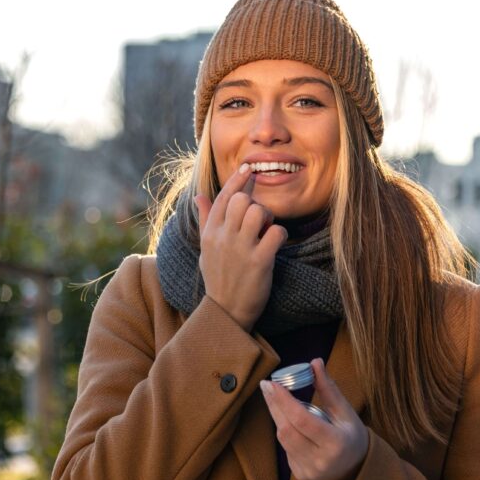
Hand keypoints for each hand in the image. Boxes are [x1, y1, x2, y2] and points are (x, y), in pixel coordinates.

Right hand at [194, 163, 287, 331]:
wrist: (226, 313)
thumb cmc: (218, 278)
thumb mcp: (206, 248)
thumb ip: (205, 220)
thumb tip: (198, 196)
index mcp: (210, 233)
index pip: (223, 197)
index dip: (237, 179)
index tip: (249, 167)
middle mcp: (223, 238)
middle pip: (242, 200)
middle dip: (255, 205)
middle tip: (259, 221)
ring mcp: (240, 249)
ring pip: (259, 212)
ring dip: (268, 219)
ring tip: (266, 233)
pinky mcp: (259, 261)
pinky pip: (276, 232)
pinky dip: (280, 234)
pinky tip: (276, 244)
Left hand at [260, 359, 368, 479]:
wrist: (357, 469)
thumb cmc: (352, 436)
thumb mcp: (345, 411)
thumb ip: (328, 388)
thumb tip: (315, 361)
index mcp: (336, 443)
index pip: (302, 420)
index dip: (284, 400)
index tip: (271, 383)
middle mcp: (320, 460)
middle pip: (287, 430)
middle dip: (274, 405)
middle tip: (266, 385)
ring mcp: (309, 470)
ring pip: (282, 439)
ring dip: (277, 417)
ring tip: (276, 399)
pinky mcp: (300, 475)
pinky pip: (285, 449)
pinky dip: (286, 432)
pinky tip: (291, 424)